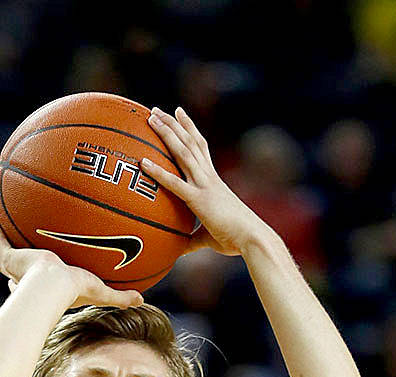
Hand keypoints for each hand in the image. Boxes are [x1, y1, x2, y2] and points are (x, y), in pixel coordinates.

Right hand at [0, 210, 141, 309]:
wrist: (51, 286)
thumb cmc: (74, 292)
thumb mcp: (101, 292)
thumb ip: (120, 296)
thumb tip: (142, 299)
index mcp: (43, 288)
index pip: (34, 287)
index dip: (34, 284)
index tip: (38, 275)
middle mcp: (25, 278)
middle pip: (16, 269)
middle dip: (16, 261)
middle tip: (19, 250)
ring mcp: (13, 266)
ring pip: (2, 250)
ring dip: (0, 238)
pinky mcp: (7, 256)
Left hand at [140, 106, 269, 256]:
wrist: (253, 239)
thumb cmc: (236, 239)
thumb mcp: (211, 238)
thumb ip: (194, 240)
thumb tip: (181, 248)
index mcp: (214, 181)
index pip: (200, 148)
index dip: (189, 129)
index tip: (179, 113)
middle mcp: (209, 178)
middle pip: (189, 142)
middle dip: (172, 124)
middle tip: (155, 110)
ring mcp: (204, 186)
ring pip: (183, 152)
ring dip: (166, 134)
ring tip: (150, 118)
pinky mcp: (199, 200)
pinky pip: (175, 183)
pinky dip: (158, 172)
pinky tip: (143, 162)